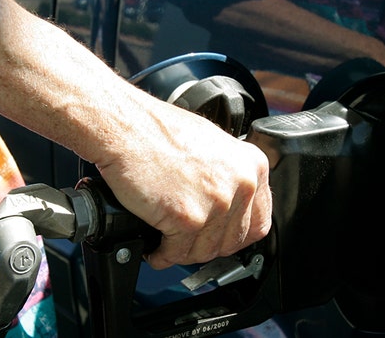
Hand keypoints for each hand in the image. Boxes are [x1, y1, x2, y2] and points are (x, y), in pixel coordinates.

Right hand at [94, 100, 271, 269]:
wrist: (125, 127)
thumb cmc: (157, 130)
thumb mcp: (211, 144)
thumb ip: (228, 176)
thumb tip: (228, 203)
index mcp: (251, 166)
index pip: (259, 223)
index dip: (235, 236)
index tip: (219, 238)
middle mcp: (240, 185)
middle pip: (232, 242)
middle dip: (206, 246)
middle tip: (187, 241)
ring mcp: (216, 204)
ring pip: (205, 251)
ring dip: (183, 253)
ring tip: (168, 243)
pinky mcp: (187, 218)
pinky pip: (178, 253)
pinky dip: (163, 255)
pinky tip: (154, 247)